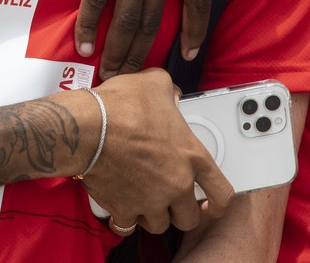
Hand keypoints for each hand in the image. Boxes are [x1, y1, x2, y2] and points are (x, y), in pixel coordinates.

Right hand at [81, 69, 232, 232]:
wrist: (87, 128)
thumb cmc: (122, 106)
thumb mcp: (156, 84)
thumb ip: (170, 92)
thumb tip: (171, 93)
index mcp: (191, 157)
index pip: (222, 193)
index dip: (220, 204)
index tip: (212, 206)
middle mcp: (176, 184)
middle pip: (189, 218)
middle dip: (180, 211)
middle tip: (171, 201)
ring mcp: (150, 200)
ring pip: (159, 225)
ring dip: (153, 215)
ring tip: (144, 200)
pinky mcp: (124, 208)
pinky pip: (128, 225)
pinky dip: (126, 219)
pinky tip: (122, 208)